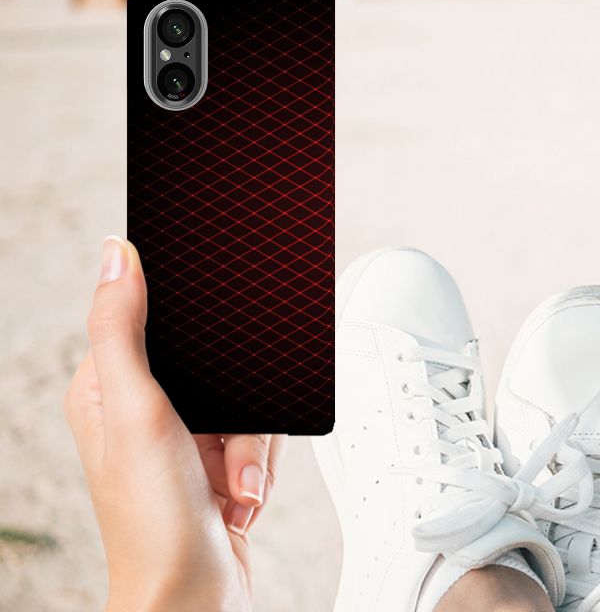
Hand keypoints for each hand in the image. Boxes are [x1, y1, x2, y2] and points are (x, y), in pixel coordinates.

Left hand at [64, 236, 286, 611]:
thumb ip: (121, 330)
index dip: (189, 322)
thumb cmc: (153, 523)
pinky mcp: (217, 460)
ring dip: (251, 444)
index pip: (147, 320)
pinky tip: (241, 493)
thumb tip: (117, 255)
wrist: (196, 597)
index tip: (213, 332)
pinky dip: (260, 463)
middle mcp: (144, 410)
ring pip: (246, 398)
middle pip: (216, 361)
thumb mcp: (136, 412)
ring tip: (232, 481)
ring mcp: (184, 437)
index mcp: (106, 388)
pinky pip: (260, 433)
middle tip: (224, 444)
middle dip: (237, 408)